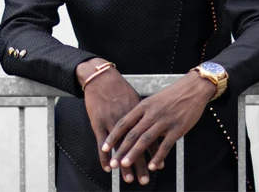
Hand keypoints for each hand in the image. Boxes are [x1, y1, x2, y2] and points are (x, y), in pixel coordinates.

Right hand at [77, 59, 158, 184]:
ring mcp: (112, 122)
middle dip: (141, 165)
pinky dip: (105, 157)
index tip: (159, 166)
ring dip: (124, 165)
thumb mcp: (136, 100)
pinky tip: (108, 167)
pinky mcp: (98, 122)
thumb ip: (145, 115)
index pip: (149, 137)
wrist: (102, 78)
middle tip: (145, 180)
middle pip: (136, 146)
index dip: (154, 153)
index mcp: (140, 114)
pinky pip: (102, 143)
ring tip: (129, 178)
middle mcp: (128, 120)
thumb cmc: (120, 88)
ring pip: (120, 148)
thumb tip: (156, 126)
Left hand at [101, 72, 215, 171]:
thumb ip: (141, 113)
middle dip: (121, 150)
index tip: (105, 147)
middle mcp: (152, 114)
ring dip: (135, 154)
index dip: (114, 136)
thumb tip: (130, 127)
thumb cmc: (172, 95)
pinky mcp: (177, 129)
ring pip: (146, 140)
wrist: (193, 89)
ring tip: (126, 164)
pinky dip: (158, 157)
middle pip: (133, 134)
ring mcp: (164, 122)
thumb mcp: (152, 100)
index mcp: (144, 106)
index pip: (124, 123)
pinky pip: (166, 145)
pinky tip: (152, 166)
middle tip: (113, 162)